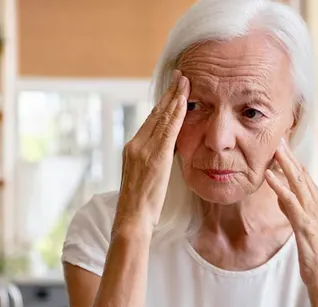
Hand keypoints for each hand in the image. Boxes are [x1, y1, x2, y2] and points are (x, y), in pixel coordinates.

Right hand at [114, 70, 189, 233]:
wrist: (131, 218)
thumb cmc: (139, 207)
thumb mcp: (144, 179)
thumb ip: (152, 163)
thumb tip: (165, 155)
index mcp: (132, 149)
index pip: (150, 121)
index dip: (162, 104)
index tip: (173, 91)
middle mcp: (135, 145)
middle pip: (155, 114)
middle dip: (169, 94)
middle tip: (181, 76)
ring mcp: (143, 149)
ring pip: (161, 118)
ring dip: (175, 97)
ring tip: (185, 81)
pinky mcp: (153, 156)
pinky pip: (168, 130)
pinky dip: (176, 113)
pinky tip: (185, 102)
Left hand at [265, 139, 317, 290]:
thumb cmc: (315, 254)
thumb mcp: (303, 226)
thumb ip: (293, 209)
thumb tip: (281, 194)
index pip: (304, 176)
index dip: (292, 159)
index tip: (280, 143)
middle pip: (302, 174)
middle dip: (289, 155)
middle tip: (278, 135)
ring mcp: (314, 214)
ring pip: (298, 183)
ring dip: (285, 164)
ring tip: (274, 148)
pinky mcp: (306, 226)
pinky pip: (291, 202)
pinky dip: (280, 187)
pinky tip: (269, 176)